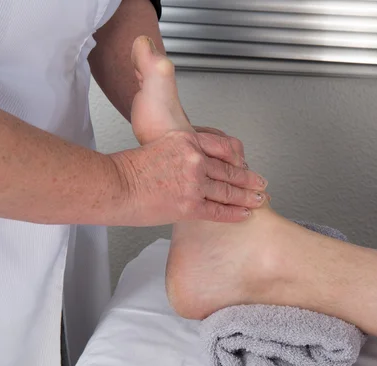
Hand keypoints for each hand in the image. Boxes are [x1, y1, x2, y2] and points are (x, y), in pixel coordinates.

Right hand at [109, 130, 267, 225]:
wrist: (115, 185)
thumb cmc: (128, 169)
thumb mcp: (157, 146)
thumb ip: (179, 155)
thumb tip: (188, 168)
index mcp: (186, 140)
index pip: (222, 147)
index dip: (238, 158)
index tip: (245, 162)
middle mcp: (194, 159)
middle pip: (230, 170)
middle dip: (248, 179)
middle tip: (261, 183)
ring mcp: (194, 183)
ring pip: (228, 191)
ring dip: (247, 197)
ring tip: (259, 199)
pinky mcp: (190, 205)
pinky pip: (218, 211)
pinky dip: (234, 213)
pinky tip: (245, 214)